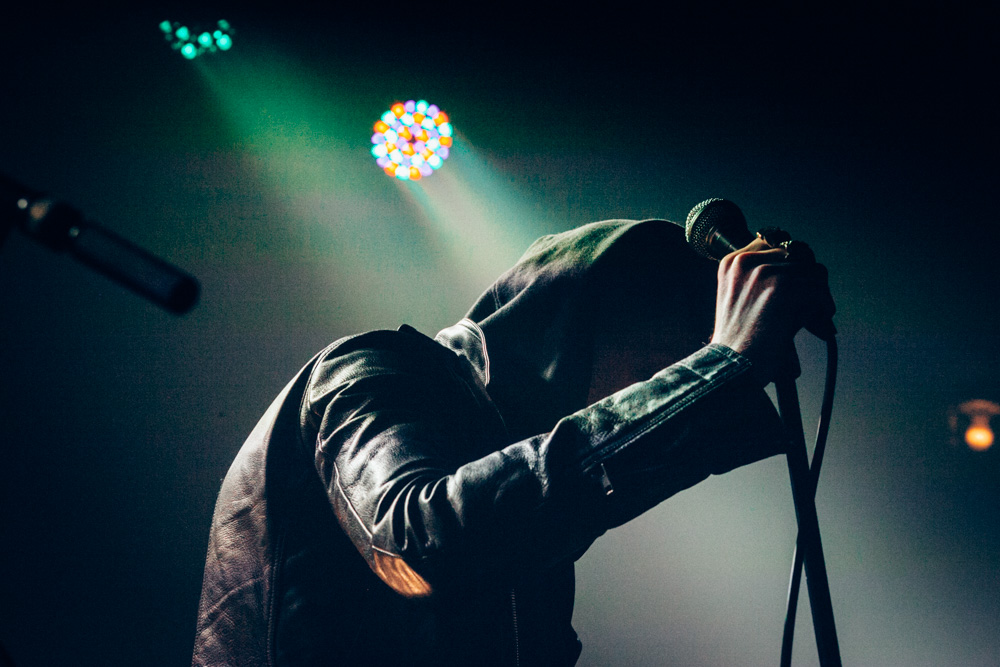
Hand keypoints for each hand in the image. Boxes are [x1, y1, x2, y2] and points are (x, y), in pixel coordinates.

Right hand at [710, 236, 834, 384]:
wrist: (734, 364)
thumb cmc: (740, 342)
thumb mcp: (738, 298)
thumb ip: (760, 277)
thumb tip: (805, 268)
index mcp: (732, 262)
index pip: (774, 242)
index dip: (791, 262)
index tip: (799, 282)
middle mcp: (746, 261)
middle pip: (798, 253)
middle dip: (809, 278)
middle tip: (812, 303)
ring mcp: (764, 272)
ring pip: (813, 270)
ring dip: (819, 295)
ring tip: (815, 316)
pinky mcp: (782, 287)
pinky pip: (818, 289)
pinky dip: (823, 307)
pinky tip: (816, 324)